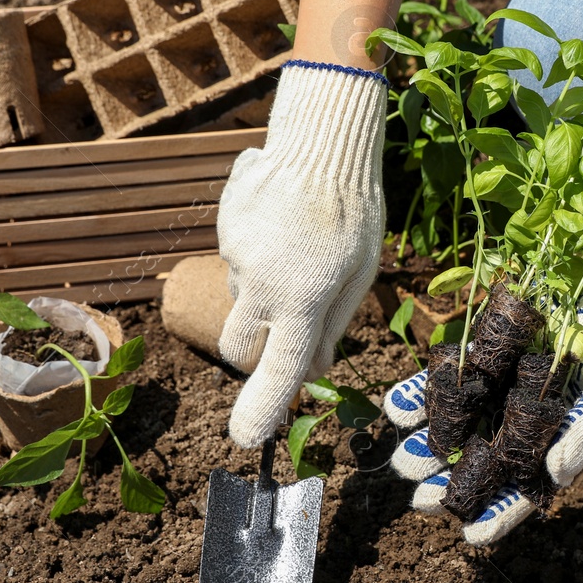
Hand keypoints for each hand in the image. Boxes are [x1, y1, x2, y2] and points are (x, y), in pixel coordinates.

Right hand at [217, 61, 387, 447]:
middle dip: (253, 349)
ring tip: (297, 247)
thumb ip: (331, 325)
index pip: (277, 370)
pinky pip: (236, 256)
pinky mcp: (223, 229)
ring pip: (240, 295)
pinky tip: (281, 223)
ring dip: (263, 288)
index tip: (245, 440)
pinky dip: (256, 251)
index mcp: (302, 300)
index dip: (261, 409)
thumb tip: (313, 371)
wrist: (322, 142)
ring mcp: (235, 254)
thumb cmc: (354, 212)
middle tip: (286, 319)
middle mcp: (261, 283)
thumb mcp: (359, 275)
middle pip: (237, 346)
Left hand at [382, 254, 582, 544]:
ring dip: (425, 447)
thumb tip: (555, 475)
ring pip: (451, 429)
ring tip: (404, 462)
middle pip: (476, 466)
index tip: (473, 535)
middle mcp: (513, 426)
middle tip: (422, 500)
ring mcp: (490, 393)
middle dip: (448, 485)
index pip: (521, 491)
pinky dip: (417, 396)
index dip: (499, 515)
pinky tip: (397, 409)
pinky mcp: (473, 359)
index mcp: (547, 446)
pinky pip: (439, 382)